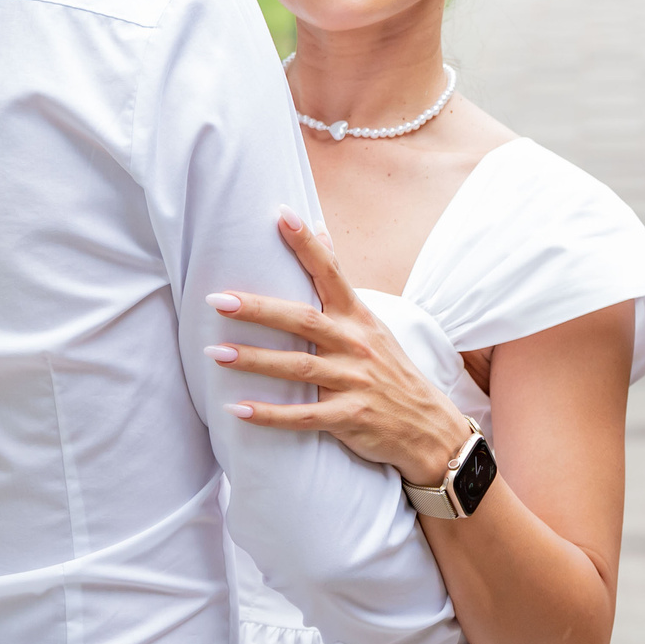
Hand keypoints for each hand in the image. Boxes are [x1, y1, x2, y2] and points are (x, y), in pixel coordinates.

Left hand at [207, 210, 476, 489]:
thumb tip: (318, 228)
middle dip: (259, 310)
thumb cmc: (389, 370)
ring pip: (298, 367)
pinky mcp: (349, 418)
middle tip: (217, 301)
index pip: (331, 272)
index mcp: (358, 318)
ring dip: (254, 360)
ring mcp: (353, 382)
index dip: (307, 244)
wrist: (429, 428)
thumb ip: (338, 282)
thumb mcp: (370, 324)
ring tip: (215, 353)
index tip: (282, 215)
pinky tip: (238, 410)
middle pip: (303, 321)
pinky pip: (303, 417)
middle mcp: (355, 345)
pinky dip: (270, 414)